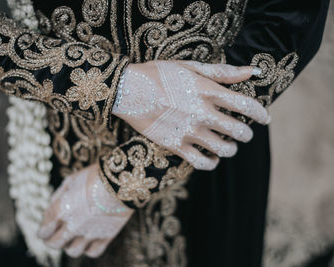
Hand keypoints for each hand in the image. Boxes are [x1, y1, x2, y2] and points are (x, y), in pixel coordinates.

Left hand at [37, 164, 133, 257]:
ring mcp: (90, 233)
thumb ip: (58, 197)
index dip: (43, 231)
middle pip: (55, 244)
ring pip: (73, 251)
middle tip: (54, 237)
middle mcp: (73, 225)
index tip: (46, 229)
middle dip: (52, 241)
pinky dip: (89, 248)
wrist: (121, 180)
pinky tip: (89, 240)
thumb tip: (51, 208)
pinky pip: (93, 252)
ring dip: (70, 245)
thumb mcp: (71, 180)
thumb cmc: (94, 176)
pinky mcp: (106, 236)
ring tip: (73, 238)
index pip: (44, 231)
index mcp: (62, 210)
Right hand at [112, 61, 268, 169]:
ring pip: (225, 150)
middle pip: (240, 132)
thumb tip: (252, 71)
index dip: (261, 114)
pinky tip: (212, 159)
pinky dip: (212, 163)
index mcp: (208, 91)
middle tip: (242, 133)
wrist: (127, 90)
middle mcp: (202, 113)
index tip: (265, 118)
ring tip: (226, 145)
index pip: (248, 106)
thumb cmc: (158, 74)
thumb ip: (222, 72)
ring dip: (231, 148)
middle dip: (246, 134)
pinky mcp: (175, 146)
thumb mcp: (190, 67)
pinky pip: (202, 163)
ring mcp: (189, 132)